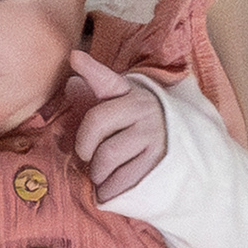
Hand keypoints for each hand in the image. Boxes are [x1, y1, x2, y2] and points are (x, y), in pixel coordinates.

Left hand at [69, 50, 166, 200]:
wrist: (177, 148)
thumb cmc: (131, 127)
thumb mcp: (116, 105)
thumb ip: (92, 94)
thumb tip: (71, 84)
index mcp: (127, 92)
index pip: (107, 79)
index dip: (90, 68)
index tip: (75, 57)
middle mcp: (143, 108)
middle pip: (96, 122)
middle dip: (83, 145)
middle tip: (86, 156)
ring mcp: (154, 134)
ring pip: (107, 156)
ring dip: (96, 172)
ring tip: (100, 173)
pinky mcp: (160, 162)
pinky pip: (122, 180)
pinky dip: (108, 190)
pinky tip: (110, 188)